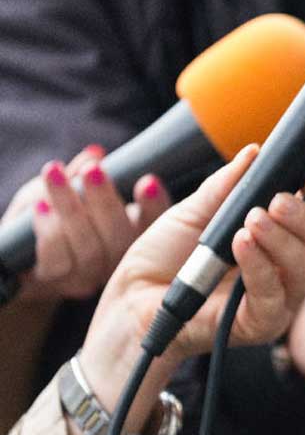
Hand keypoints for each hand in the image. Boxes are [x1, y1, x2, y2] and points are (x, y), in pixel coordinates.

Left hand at [1, 145, 170, 302]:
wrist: (19, 254)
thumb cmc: (52, 216)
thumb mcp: (68, 188)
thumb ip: (83, 172)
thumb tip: (94, 154)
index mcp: (133, 235)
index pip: (154, 223)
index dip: (155, 204)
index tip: (148, 181)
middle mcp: (117, 261)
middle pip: (120, 237)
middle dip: (105, 200)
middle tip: (93, 170)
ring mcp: (88, 275)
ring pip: (87, 246)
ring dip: (70, 207)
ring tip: (55, 174)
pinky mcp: (55, 280)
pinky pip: (56, 257)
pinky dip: (49, 229)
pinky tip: (41, 206)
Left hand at [71, 145, 304, 434]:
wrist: (119, 320)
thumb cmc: (150, 274)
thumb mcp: (189, 218)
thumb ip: (230, 188)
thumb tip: (263, 151)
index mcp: (269, 248)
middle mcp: (279, 277)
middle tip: (283, 194)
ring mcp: (271, 305)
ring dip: (289, 237)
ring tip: (260, 215)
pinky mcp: (253, 329)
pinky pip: (277, 298)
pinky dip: (267, 265)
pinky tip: (248, 240)